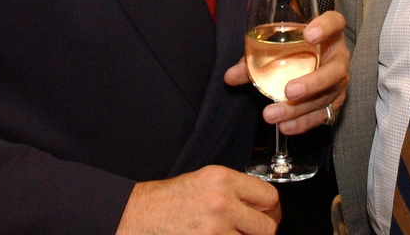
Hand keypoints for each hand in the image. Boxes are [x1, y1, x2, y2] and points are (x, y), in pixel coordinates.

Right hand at [117, 165, 279, 234]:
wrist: (138, 216)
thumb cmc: (168, 201)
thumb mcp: (204, 181)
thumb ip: (235, 190)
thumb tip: (263, 206)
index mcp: (222, 179)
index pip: (269, 197)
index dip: (271, 211)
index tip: (267, 217)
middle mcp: (220, 202)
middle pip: (267, 227)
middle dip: (260, 233)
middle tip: (249, 233)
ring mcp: (214, 229)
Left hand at [224, 9, 349, 134]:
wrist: (311, 62)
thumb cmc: (294, 48)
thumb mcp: (276, 46)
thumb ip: (254, 58)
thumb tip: (230, 76)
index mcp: (329, 33)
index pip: (334, 22)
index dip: (325, 27)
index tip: (309, 34)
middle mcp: (339, 56)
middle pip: (335, 69)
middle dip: (313, 82)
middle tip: (289, 90)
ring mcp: (339, 81)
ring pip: (326, 96)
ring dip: (299, 108)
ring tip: (273, 114)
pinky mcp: (335, 101)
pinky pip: (323, 114)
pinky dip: (304, 122)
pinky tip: (286, 127)